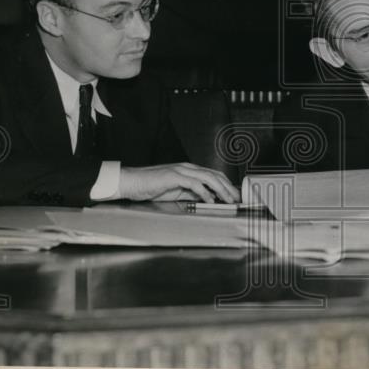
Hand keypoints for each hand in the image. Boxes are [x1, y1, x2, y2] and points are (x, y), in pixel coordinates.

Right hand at [118, 163, 239, 202]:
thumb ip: (191, 193)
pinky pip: (194, 184)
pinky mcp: (175, 176)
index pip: (213, 175)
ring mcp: (181, 170)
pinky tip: (210, 200)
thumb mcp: (176, 191)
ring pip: (208, 178)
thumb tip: (206, 198)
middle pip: (215, 175)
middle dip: (228, 187)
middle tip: (236, 198)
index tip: (234, 195)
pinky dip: (205, 192)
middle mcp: (188, 168)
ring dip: (221, 189)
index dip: (226, 184)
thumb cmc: (151, 186)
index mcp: (189, 170)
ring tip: (228, 199)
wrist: (132, 182)